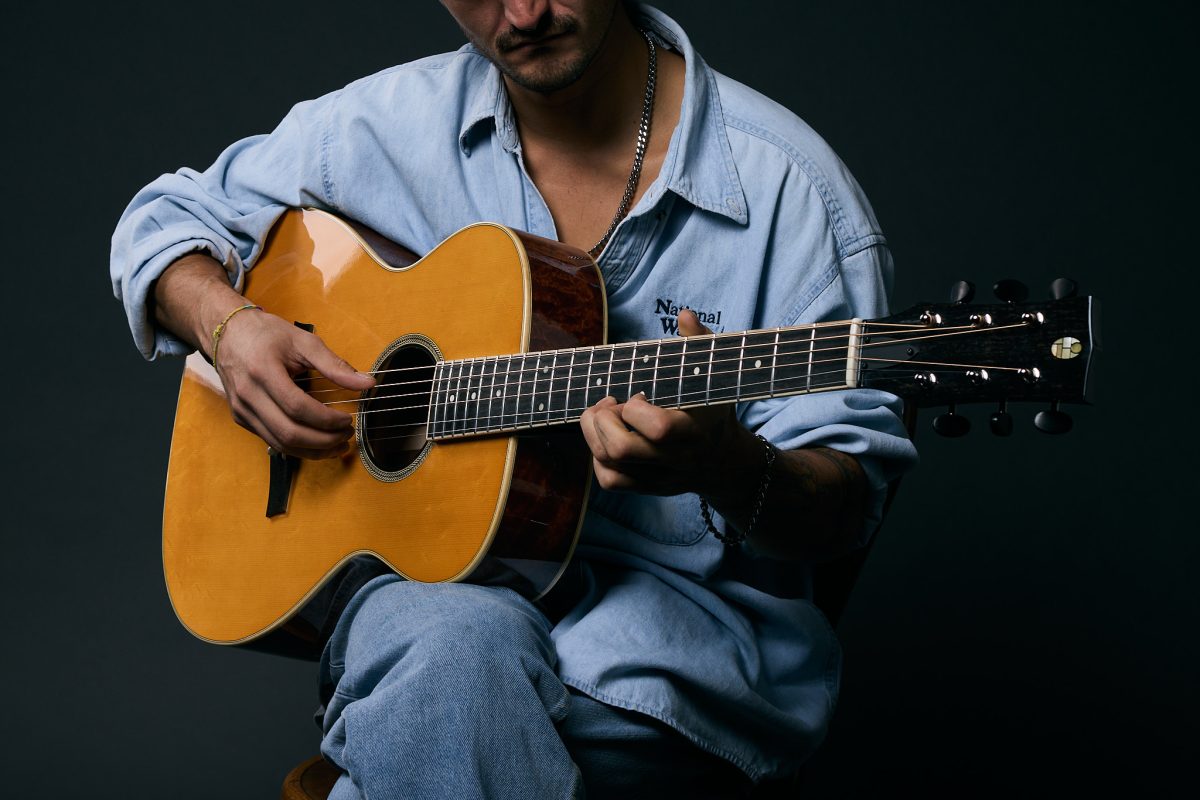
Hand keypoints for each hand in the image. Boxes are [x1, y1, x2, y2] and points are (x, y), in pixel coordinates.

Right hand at [212, 307, 374, 458]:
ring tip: (337, 445)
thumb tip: (367, 382)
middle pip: (289, 432)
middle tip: (346, 435)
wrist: (227, 333)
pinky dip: (297, 447)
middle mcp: (248, 395)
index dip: (327, 420)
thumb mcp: (303, 341)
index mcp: (263, 372)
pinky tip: (316, 442)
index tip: (348, 419)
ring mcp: (242, 410)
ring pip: (280, 443)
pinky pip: (271, 440)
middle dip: (323, 441)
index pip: (298, 407)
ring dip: (312, 450)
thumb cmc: (265, 334)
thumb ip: (335, 364)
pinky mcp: (241, 418)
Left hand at [579, 310, 758, 497]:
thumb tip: (684, 315)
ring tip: (606, 416)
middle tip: (612, 405)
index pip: (658, 429)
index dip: (635, 410)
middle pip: (621, 450)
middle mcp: (674, 460)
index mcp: (693, 432)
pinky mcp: (646, 488)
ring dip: (594, 434)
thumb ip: (699, 345)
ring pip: (609, 466)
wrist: (725, 462)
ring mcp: (658, 478)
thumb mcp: (714, 376)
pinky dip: (598, 459)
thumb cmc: (714, 411)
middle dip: (603, 420)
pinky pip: (610, 481)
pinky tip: (607, 438)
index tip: (638, 394)